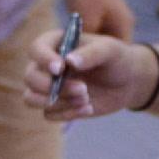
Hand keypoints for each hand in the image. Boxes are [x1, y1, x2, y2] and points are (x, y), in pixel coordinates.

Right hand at [32, 31, 158, 121]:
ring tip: (86, 99)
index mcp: (54, 44)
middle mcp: (45, 65)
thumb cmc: (117, 59)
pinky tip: (88, 108)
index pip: (36, 49)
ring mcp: (48, 87)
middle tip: (83, 89)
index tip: (60, 69)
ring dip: (58, 103)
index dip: (43, 59)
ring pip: (31, 99)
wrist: (128, 82)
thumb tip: (70, 61)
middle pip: (30, 78)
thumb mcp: (110, 50)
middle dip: (53, 87)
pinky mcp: (55, 105)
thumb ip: (91, 53)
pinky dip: (68, 114)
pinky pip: (48, 114)